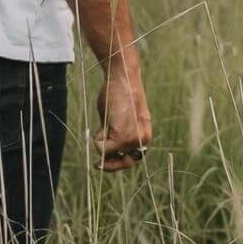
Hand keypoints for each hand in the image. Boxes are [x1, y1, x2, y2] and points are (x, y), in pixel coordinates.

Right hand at [95, 51, 150, 172]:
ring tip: (106, 124)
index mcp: (145, 137)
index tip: (103, 163)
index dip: (117, 162)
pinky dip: (97, 138)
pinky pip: (101, 148)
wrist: (123, 78)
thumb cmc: (120, 94)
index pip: (132, 160)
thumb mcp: (123, 119)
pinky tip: (104, 122)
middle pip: (122, 164)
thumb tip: (107, 155)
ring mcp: (132, 140)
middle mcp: (142, 141)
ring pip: (108, 155)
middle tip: (97, 164)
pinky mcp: (121, 137)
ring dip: (101, 143)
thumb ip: (120, 135)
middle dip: (108, 163)